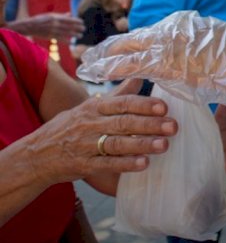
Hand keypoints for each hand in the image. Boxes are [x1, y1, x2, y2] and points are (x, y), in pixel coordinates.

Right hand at [9, 12, 84, 39]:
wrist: (29, 26)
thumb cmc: (41, 19)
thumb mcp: (50, 15)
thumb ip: (61, 15)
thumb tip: (70, 14)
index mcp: (55, 17)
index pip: (69, 19)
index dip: (76, 21)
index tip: (82, 22)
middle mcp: (55, 24)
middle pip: (69, 26)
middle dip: (77, 28)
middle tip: (84, 29)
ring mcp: (53, 30)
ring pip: (66, 33)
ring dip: (74, 34)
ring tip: (80, 35)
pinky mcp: (50, 36)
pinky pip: (60, 39)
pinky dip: (67, 41)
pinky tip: (72, 42)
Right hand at [25, 79, 177, 186]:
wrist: (35, 155)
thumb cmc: (69, 128)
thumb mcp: (89, 107)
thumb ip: (118, 95)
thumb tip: (140, 77)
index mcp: (94, 107)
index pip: (122, 103)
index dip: (143, 104)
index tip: (164, 107)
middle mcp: (90, 124)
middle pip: (124, 123)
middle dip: (150, 124)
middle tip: (173, 126)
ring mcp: (86, 145)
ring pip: (117, 144)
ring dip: (142, 144)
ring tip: (164, 145)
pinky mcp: (83, 165)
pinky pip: (107, 164)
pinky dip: (126, 164)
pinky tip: (144, 163)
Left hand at [77, 11, 225, 114]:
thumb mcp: (216, 50)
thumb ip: (199, 53)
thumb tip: (195, 62)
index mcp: (183, 26)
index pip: (149, 36)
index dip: (130, 43)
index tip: (115, 48)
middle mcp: (171, 30)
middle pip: (133, 39)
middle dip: (110, 48)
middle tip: (89, 54)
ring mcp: (167, 44)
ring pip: (127, 50)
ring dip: (105, 58)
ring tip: (86, 64)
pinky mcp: (165, 61)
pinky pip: (131, 64)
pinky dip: (111, 68)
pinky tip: (96, 72)